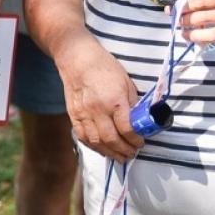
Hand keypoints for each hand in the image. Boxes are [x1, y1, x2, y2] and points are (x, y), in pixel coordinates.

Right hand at [60, 41, 143, 162]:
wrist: (76, 58)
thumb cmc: (104, 67)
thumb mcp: (126, 82)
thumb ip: (132, 104)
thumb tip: (139, 122)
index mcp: (114, 100)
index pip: (127, 129)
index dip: (136, 140)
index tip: (141, 143)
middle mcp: (97, 110)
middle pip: (111, 139)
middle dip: (124, 150)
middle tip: (132, 154)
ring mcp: (83, 114)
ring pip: (96, 142)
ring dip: (109, 153)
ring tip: (119, 156)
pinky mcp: (73, 115)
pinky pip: (82, 136)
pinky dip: (93, 146)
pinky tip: (102, 148)